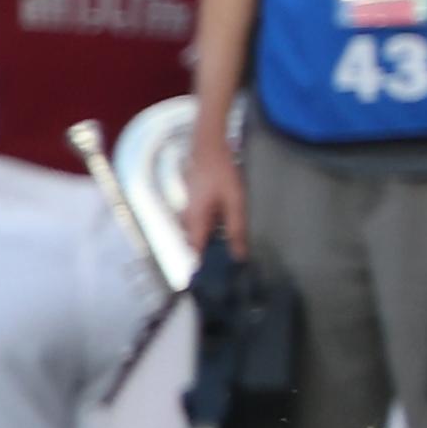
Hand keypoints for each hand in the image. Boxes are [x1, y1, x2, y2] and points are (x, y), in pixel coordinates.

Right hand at [182, 133, 246, 260]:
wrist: (208, 147)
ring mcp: (189, 210)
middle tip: (231, 265)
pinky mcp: (195, 202)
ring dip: (212, 242)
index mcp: (195, 222)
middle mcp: (188, 219)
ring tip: (233, 248)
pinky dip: (212, 229)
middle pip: (197, 245)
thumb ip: (236, 228)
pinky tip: (227, 227)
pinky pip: (201, 223)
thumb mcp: (234, 202)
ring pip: (199, 234)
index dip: (204, 268)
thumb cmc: (221, 173)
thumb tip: (238, 255)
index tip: (217, 281)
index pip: (195, 254)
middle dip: (210, 256)